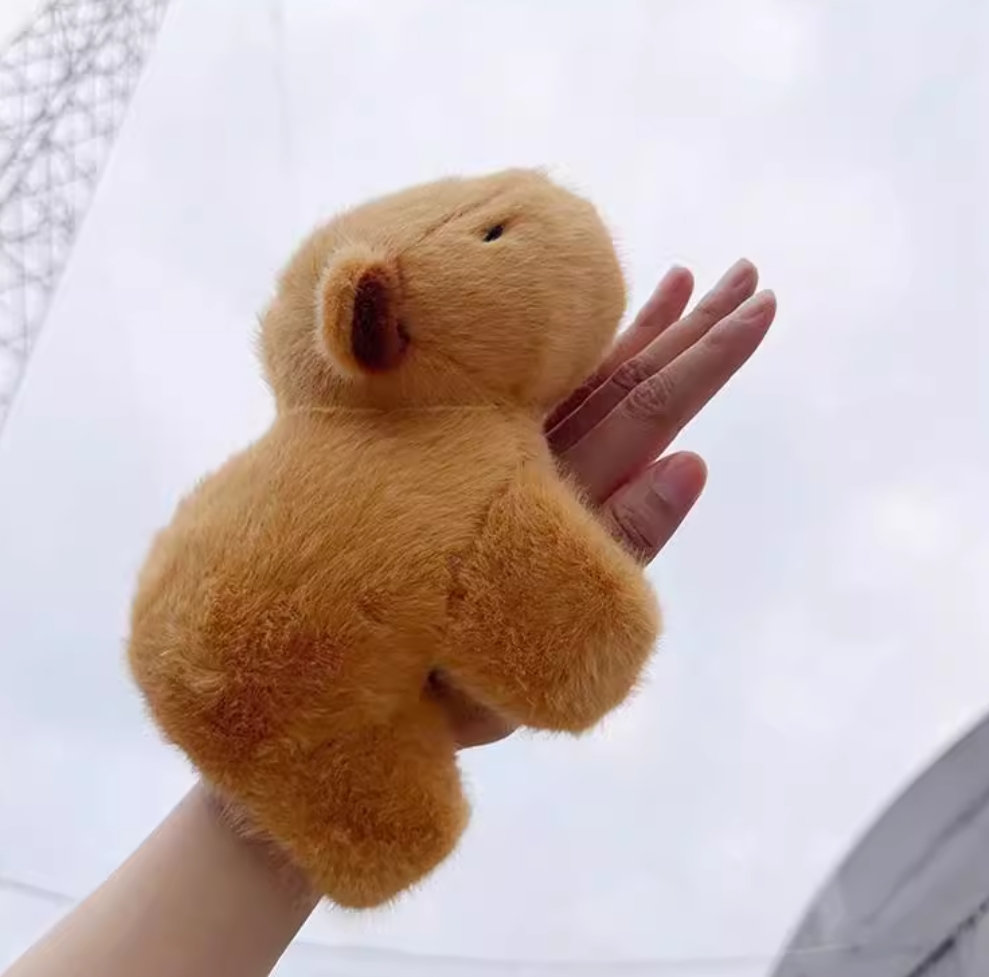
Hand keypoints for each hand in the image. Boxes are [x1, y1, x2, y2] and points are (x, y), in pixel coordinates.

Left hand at [432, 259, 776, 747]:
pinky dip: (582, 363)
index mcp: (551, 488)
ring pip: (583, 376)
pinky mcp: (475, 461)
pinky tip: (612, 337)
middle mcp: (526, 456)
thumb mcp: (547, 623)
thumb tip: (694, 462)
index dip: (708, 357)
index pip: (647, 405)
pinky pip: (541, 398)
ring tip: (692, 281)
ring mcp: (498, 453)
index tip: (759, 305)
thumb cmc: (451, 669)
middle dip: (694, 330)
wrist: (337, 662)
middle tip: (749, 277)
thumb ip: (626, 539)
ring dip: (644, 330)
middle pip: (626, 377)